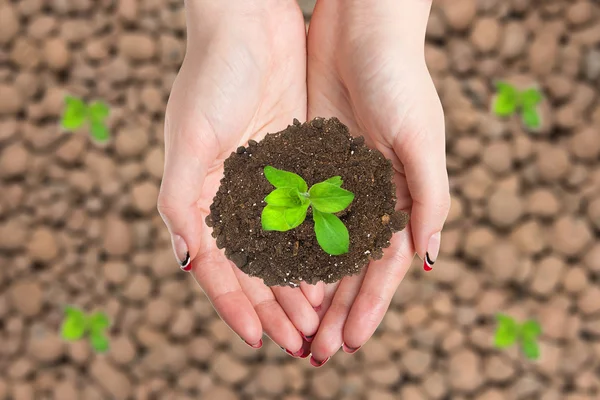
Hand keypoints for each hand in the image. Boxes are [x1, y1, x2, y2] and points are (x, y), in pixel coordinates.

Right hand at [157, 0, 321, 354]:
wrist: (249, 26)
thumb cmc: (212, 76)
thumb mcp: (189, 139)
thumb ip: (180, 200)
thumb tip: (185, 260)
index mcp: (201, 196)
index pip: (218, 266)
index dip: (234, 305)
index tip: (255, 340)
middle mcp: (232, 196)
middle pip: (253, 266)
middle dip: (272, 305)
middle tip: (297, 341)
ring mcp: (265, 182)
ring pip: (283, 247)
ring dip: (297, 284)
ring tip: (317, 319)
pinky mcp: (293, 165)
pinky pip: (306, 215)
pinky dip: (317, 245)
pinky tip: (333, 270)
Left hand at [306, 0, 449, 364]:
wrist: (361, 28)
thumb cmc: (399, 79)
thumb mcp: (420, 138)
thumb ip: (428, 199)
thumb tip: (430, 261)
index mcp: (400, 197)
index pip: (383, 266)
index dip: (367, 305)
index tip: (349, 342)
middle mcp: (369, 196)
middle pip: (349, 267)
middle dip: (334, 309)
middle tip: (316, 351)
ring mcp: (338, 182)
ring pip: (320, 248)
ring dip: (308, 288)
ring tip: (293, 325)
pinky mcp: (309, 163)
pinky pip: (296, 213)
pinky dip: (287, 245)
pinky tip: (274, 273)